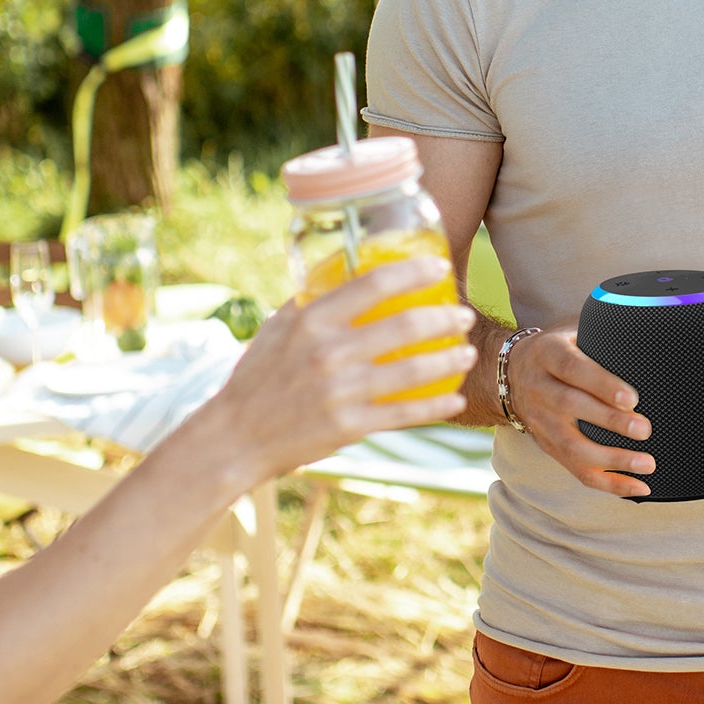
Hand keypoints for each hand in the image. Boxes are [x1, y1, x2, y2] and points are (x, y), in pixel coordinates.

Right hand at [189, 257, 474, 482]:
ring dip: (449, 360)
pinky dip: (436, 406)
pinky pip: (404, 413)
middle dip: (444, 318)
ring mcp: (342, 391)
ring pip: (413, 371)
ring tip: (467, 352)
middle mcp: (329, 352)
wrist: (235, 436)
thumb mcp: (277, 328)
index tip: (440, 267)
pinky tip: (456, 399)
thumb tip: (346, 270)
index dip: (413, 272)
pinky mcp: (350, 425)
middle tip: (463, 315)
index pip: (373, 284)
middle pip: (404, 325)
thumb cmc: (258, 376)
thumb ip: (312, 300)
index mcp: (311, 320)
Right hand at [507, 327, 655, 496]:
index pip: (572, 369)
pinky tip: (637, 487)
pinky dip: (608, 483)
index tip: (632, 398)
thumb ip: (601, 331)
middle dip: (609, 422)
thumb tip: (648, 324)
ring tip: (647, 464)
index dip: (601, 384)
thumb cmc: (557, 349)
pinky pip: (576, 470)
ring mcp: (541, 422)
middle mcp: (539, 389)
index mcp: (547, 354)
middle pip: (571, 408)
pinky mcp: (548, 446)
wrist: (509, 374)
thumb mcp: (571, 330)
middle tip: (645, 429)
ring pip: (572, 446)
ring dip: (611, 460)